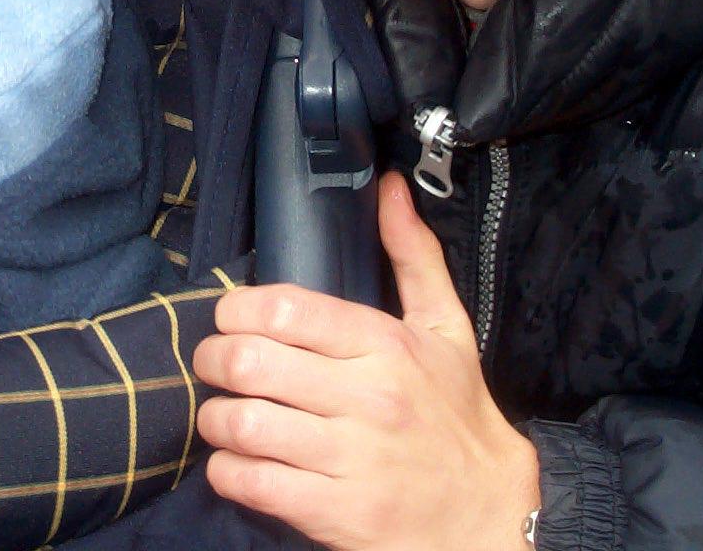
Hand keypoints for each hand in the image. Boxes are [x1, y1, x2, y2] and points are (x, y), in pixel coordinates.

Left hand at [193, 171, 539, 549]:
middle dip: (212, 359)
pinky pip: (250, 482)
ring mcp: (350, 459)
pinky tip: (236, 460)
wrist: (489, 512)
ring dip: (214, 417)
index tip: (231, 320)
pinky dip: (226, 469)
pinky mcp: (336, 513)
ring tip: (222, 414)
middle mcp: (367, 398)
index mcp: (385, 346)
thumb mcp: (446, 329)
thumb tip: (390, 189)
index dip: (237, 310)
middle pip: (249, 362)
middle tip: (215, 364)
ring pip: (241, 423)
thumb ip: (413, 255)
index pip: (285, 308)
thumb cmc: (457, 415)